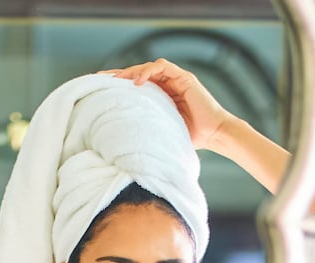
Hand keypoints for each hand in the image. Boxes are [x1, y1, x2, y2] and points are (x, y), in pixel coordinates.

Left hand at [101, 58, 230, 150]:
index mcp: (161, 98)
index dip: (118, 86)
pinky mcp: (183, 77)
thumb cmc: (192, 139)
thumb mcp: (163, 133)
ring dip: (131, 72)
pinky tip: (137, 83)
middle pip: (137, 74)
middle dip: (118, 75)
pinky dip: (148, 72)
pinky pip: (162, 67)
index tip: (100, 90)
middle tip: (99, 79)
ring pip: (147, 67)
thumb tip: (124, 143)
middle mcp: (167, 86)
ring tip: (117, 80)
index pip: (135, 87)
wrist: (215, 135)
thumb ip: (148, 129)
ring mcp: (176, 80)